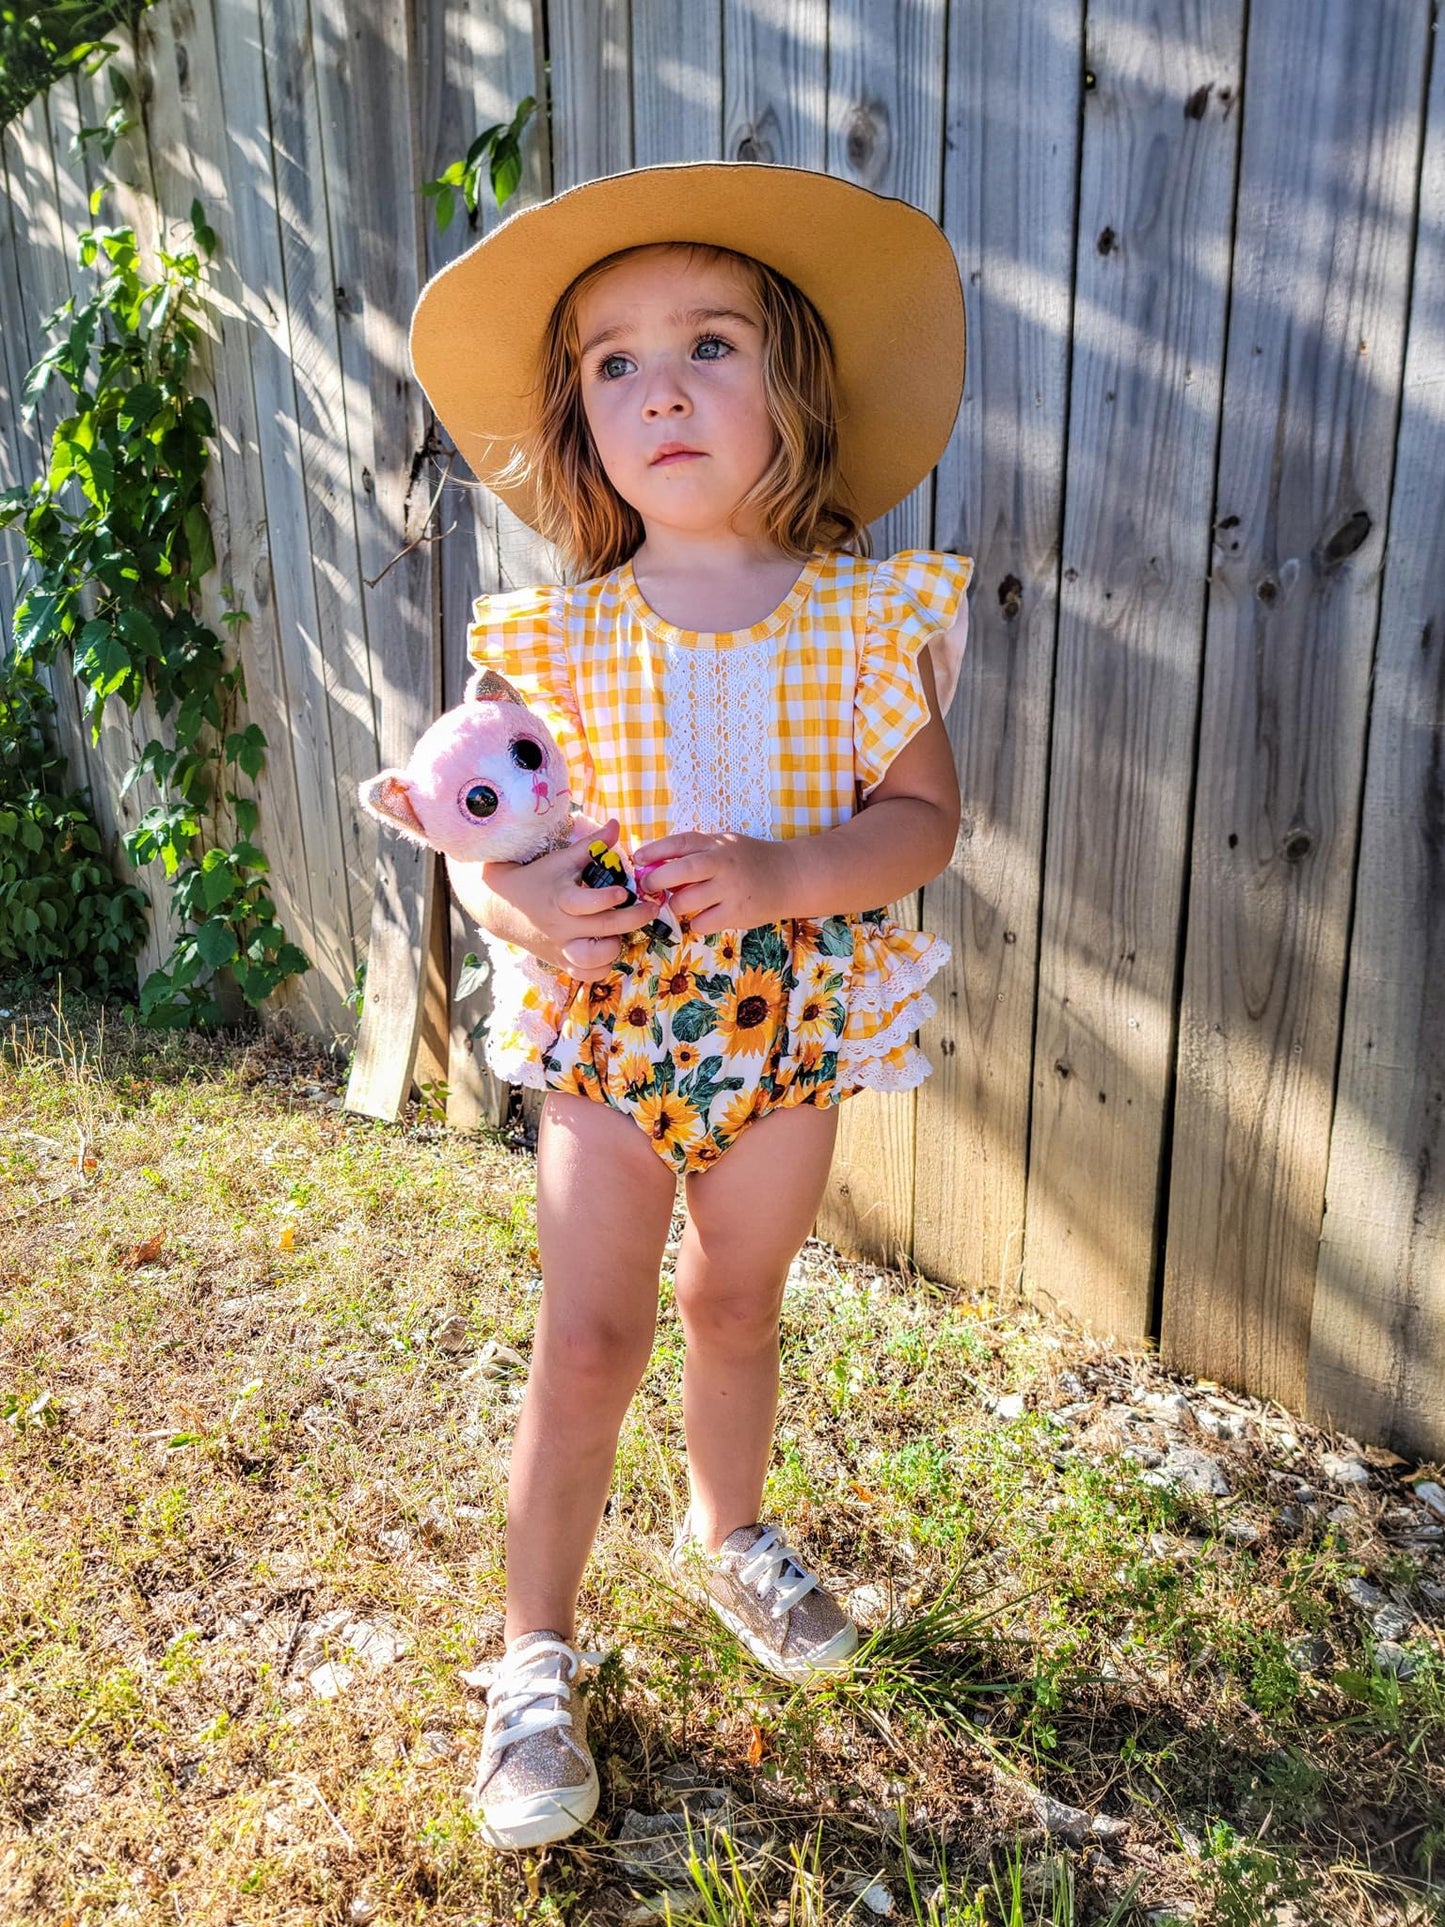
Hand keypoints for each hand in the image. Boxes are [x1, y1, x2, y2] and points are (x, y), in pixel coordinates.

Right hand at [447, 820, 653, 981]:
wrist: (503, 908)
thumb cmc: (539, 878)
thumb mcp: (562, 859)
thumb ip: (592, 845)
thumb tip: (617, 824)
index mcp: (560, 899)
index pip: (583, 903)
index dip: (605, 899)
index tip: (624, 891)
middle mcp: (561, 927)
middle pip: (602, 929)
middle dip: (632, 920)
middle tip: (650, 909)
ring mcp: (561, 948)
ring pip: (593, 961)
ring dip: (614, 948)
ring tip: (622, 933)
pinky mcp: (561, 962)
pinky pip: (586, 975)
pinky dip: (601, 967)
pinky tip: (608, 950)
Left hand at [630, 831, 798, 934]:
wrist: (789, 876)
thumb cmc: (747, 860)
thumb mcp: (723, 846)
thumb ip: (695, 852)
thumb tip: (654, 865)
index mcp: (717, 844)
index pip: (680, 843)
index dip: (654, 850)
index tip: (637, 859)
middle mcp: (723, 864)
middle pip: (681, 870)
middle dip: (657, 880)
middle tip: (648, 887)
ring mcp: (731, 889)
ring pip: (686, 902)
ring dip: (675, 905)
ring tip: (681, 904)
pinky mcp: (738, 913)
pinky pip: (702, 923)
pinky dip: (696, 923)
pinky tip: (705, 916)